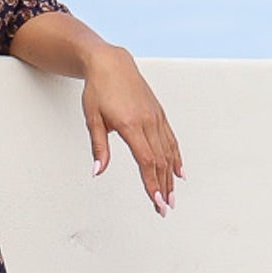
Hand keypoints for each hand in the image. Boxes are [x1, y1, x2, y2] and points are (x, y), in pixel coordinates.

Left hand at [81, 45, 182, 215]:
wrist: (111, 63)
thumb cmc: (98, 90)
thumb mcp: (92, 119)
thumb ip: (98, 147)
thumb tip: (97, 171)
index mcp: (130, 124)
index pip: (145, 160)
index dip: (152, 183)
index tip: (157, 201)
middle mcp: (148, 122)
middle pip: (159, 161)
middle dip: (163, 187)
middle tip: (165, 209)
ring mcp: (156, 118)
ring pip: (168, 152)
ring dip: (170, 178)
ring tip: (172, 197)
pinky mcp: (159, 114)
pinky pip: (171, 140)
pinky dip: (176, 158)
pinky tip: (179, 173)